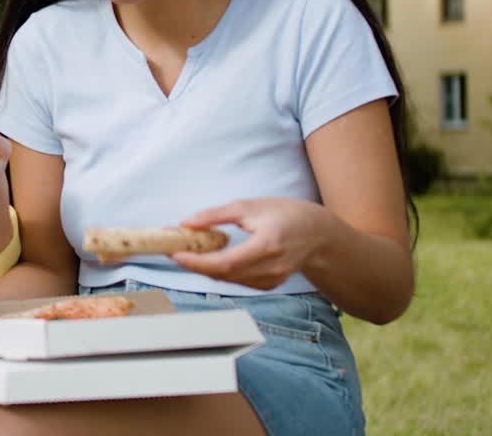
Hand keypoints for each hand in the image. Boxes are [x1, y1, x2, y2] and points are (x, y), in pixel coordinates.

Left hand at [172, 198, 331, 290]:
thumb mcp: (249, 206)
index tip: (176, 255)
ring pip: (228, 279)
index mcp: (267, 244)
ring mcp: (271, 280)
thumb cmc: (284, 214)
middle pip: (224, 274)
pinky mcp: (269, 285)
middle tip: (174, 250)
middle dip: (196, 265)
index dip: (198, 262)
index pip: (226, 262)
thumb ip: (216, 215)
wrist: (317, 233)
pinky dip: (220, 271)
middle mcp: (271, 267)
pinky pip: (237, 281)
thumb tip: (186, 223)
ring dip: (205, 268)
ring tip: (188, 251)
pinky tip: (210, 258)